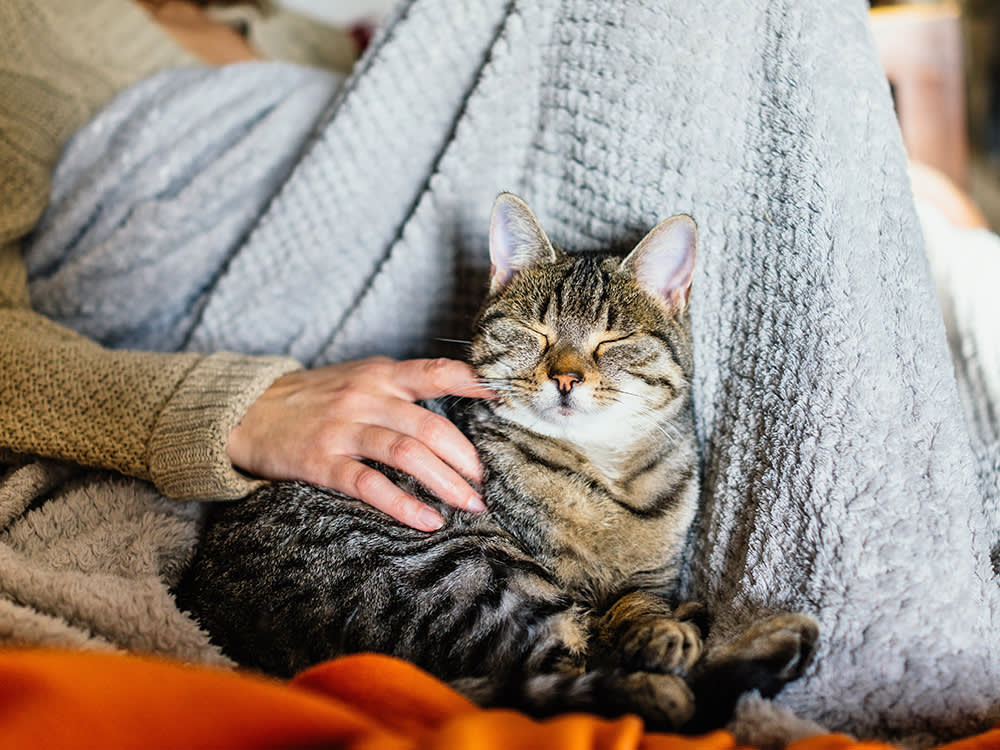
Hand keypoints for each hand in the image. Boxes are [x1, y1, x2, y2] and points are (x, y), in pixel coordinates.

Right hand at [227, 357, 492, 531]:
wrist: (248, 410)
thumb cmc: (315, 397)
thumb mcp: (359, 377)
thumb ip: (401, 388)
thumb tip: (460, 399)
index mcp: (380, 375)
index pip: (437, 372)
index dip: (475, 383)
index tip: (506, 399)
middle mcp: (366, 397)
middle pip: (431, 426)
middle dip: (467, 459)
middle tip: (486, 483)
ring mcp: (343, 429)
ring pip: (407, 454)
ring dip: (446, 483)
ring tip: (470, 505)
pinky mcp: (321, 462)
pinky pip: (370, 486)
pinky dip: (403, 505)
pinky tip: (427, 521)